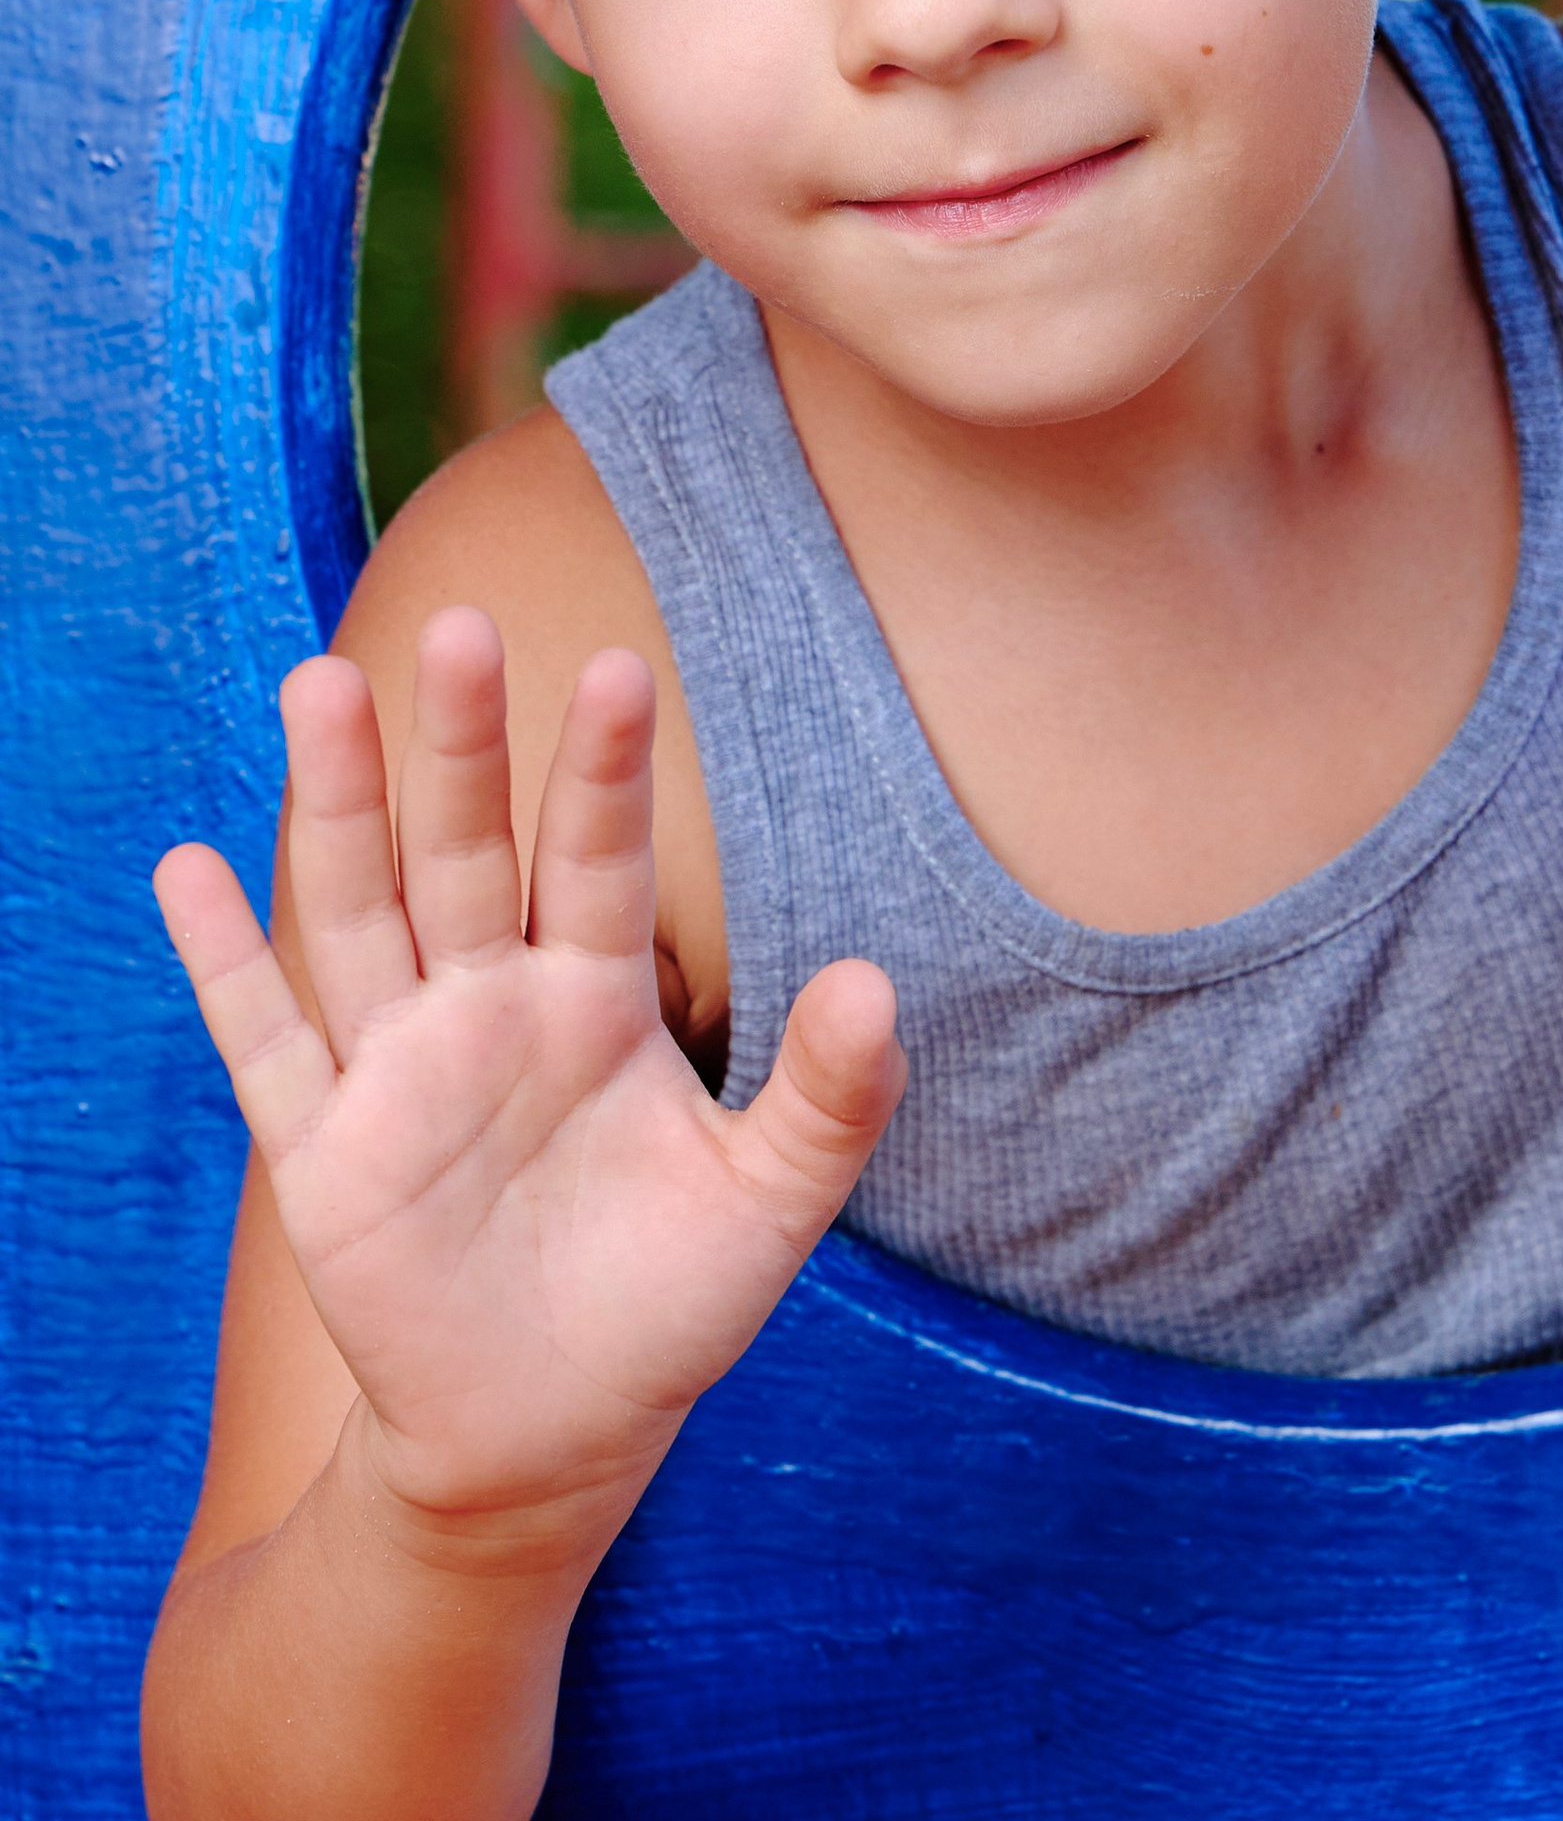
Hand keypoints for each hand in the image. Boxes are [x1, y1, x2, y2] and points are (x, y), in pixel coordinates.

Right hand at [154, 609, 903, 1545]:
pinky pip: (264, 1042)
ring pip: (359, 911)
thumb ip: (829, 1096)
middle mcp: (491, 1007)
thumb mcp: (769, 1200)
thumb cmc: (668, 1302)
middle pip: (464, 850)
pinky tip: (189, 867)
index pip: (595, 857)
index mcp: (597, 1001)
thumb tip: (883, 983)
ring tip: (320, 682)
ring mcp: (400, 1070)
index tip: (619, 666)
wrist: (556, 1431)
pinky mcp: (325, 1151)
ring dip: (336, 805)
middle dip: (458, 745)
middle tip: (457, 621)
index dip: (601, 769)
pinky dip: (224, 961)